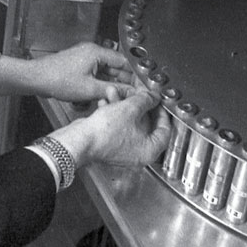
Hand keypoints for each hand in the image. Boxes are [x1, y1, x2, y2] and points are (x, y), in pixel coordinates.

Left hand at [26, 43, 131, 104]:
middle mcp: (92, 52)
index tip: (141, 86)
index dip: (134, 75)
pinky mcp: (79, 66)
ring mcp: (85, 58)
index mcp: (97, 52)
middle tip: (130, 96)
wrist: (37, 78)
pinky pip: (95, 74)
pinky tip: (98, 95)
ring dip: (109, 85)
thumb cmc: (58, 79)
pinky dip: (98, 84)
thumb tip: (130, 93)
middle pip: (115, 67)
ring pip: (105, 72)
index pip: (124, 62)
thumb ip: (113, 90)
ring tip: (113, 97)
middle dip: (122, 82)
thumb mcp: (90, 89)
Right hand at [57, 87, 171, 171]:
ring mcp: (123, 149)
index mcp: (149, 151)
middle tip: (137, 93)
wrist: (80, 139)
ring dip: (123, 105)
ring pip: (129, 123)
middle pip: (145, 125)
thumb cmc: (105, 132)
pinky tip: (106, 101)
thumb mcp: (130, 109)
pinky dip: (114, 112)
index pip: (165, 131)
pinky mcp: (110, 144)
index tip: (159, 101)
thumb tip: (153, 97)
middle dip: (138, 105)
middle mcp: (138, 153)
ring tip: (115, 92)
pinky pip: (117, 126)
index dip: (163, 112)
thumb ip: (145, 100)